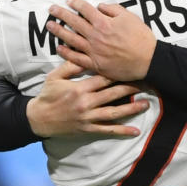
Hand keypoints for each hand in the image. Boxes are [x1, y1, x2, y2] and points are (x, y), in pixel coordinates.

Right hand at [26, 60, 149, 138]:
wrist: (38, 119)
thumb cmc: (47, 95)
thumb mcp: (55, 76)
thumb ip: (71, 66)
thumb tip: (86, 54)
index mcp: (80, 88)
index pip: (104, 78)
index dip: (120, 72)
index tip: (133, 67)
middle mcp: (86, 103)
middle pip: (113, 93)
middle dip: (131, 87)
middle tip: (148, 82)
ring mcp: (88, 117)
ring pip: (114, 112)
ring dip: (131, 108)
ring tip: (146, 104)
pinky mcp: (88, 129)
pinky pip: (107, 130)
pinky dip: (122, 131)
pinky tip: (135, 131)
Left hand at [47, 0, 156, 81]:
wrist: (148, 60)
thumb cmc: (141, 38)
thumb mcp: (129, 17)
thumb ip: (112, 10)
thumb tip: (99, 7)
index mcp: (103, 23)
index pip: (85, 9)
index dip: (75, 3)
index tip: (68, 0)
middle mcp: (95, 36)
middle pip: (74, 22)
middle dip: (61, 14)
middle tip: (51, 9)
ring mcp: (93, 51)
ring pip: (71, 39)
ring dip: (59, 31)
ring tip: (49, 25)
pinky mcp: (95, 64)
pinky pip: (77, 59)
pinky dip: (67, 53)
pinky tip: (59, 48)